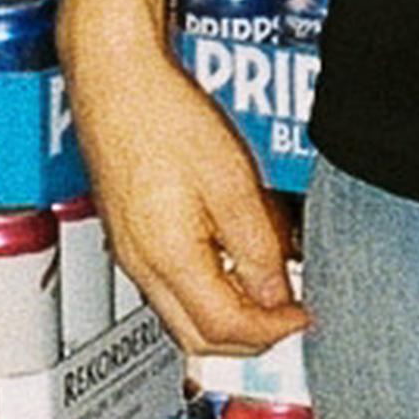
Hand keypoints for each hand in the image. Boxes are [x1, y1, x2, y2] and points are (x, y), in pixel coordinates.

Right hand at [67, 33, 305, 358]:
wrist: (115, 79)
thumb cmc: (162, 117)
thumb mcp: (233, 185)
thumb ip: (258, 249)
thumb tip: (276, 293)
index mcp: (167, 259)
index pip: (225, 328)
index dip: (272, 331)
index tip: (303, 316)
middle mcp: (141, 265)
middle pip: (197, 338)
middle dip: (248, 339)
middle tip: (287, 317)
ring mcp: (130, 253)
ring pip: (180, 316)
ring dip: (226, 318)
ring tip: (265, 292)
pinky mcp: (127, 235)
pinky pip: (167, 287)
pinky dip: (205, 292)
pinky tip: (230, 264)